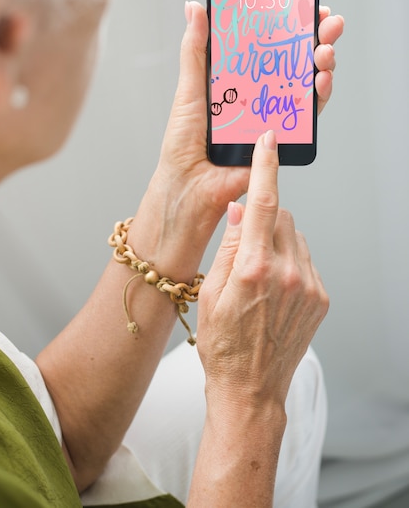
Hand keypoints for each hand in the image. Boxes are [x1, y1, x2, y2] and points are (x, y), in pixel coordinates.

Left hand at [156, 3, 343, 221]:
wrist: (189, 183)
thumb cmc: (184, 140)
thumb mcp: (190, 88)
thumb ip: (196, 49)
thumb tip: (196, 6)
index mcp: (239, 77)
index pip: (270, 43)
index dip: (290, 23)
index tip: (303, 3)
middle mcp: (260, 93)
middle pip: (295, 59)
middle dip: (316, 37)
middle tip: (327, 21)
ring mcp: (273, 114)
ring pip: (307, 82)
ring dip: (322, 62)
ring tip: (324, 50)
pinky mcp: (283, 137)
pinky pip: (307, 114)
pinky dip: (319, 95)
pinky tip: (322, 79)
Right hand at [196, 130, 328, 404]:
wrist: (250, 388)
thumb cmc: (222, 343)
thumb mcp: (210, 292)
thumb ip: (228, 245)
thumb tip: (239, 208)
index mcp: (254, 268)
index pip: (262, 204)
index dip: (265, 168)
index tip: (269, 142)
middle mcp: (287, 272)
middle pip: (281, 217)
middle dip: (263, 218)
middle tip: (246, 246)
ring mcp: (308, 286)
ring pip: (295, 237)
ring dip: (278, 242)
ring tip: (260, 275)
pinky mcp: (320, 297)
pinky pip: (306, 260)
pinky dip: (291, 262)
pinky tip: (275, 289)